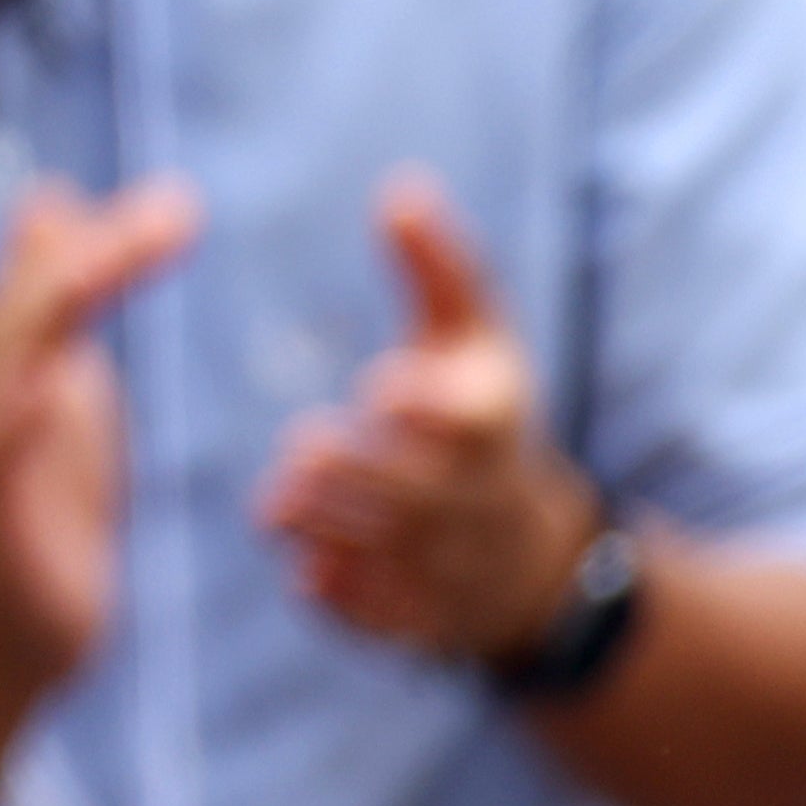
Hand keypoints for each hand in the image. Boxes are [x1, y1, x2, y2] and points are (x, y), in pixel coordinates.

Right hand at [0, 178, 197, 708]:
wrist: (0, 634)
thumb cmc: (32, 500)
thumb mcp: (55, 381)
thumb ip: (49, 293)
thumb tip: (45, 194)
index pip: (43, 272)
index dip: (104, 232)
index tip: (184, 204)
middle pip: (22, 302)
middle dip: (93, 251)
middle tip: (178, 213)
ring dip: (48, 310)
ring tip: (103, 262)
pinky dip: (7, 423)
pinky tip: (44, 387)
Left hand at [262, 174, 589, 669]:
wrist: (526, 552)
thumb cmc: (479, 414)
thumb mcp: (475, 337)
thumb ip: (437, 266)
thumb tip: (396, 186)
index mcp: (497, 422)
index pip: (477, 418)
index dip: (432, 407)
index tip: (383, 388)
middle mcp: (483, 499)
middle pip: (423, 493)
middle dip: (359, 473)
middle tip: (302, 451)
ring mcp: (457, 566)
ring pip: (395, 557)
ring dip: (334, 531)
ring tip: (279, 504)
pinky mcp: (424, 619)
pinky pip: (381, 619)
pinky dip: (343, 600)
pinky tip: (307, 572)